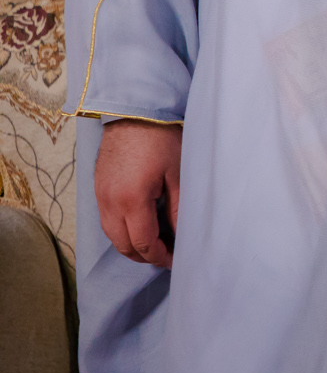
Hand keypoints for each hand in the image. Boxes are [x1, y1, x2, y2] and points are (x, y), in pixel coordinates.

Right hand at [95, 119, 181, 268]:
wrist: (133, 112)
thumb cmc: (161, 138)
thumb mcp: (177, 174)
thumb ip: (179, 209)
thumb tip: (184, 236)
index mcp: (131, 201)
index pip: (143, 243)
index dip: (160, 256)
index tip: (177, 260)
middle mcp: (110, 203)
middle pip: (124, 245)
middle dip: (145, 256)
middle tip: (167, 255)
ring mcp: (99, 196)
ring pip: (112, 236)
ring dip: (131, 245)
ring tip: (156, 243)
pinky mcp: (97, 189)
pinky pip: (106, 221)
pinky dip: (121, 231)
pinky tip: (140, 226)